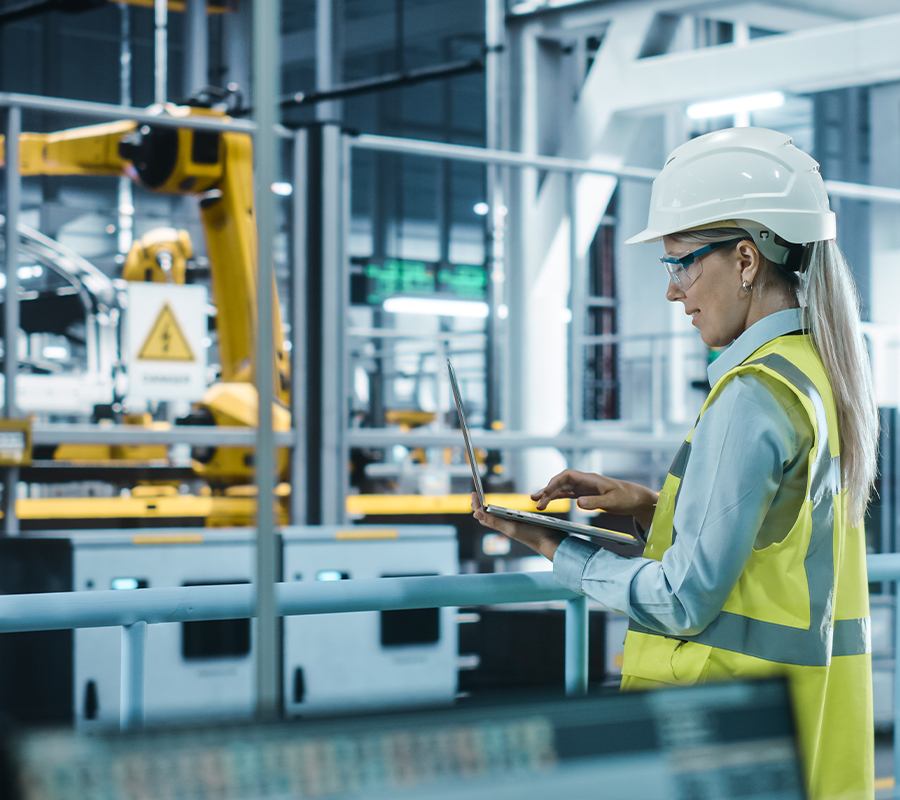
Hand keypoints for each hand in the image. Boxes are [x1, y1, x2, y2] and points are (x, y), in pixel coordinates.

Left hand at [470, 493, 564, 560]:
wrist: (550, 542)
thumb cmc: (532, 535)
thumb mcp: (511, 527)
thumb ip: (495, 521)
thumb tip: (476, 513)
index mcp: (501, 525)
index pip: (483, 515)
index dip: (476, 505)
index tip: (473, 493)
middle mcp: (505, 525)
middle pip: (487, 516)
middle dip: (479, 507)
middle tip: (475, 496)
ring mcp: (513, 525)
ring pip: (496, 518)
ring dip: (489, 510)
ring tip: (484, 504)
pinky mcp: (522, 524)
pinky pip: (507, 518)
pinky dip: (501, 512)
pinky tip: (504, 511)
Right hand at [531, 469, 657, 530]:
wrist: (637, 498)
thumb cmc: (626, 497)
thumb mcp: (612, 502)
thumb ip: (595, 502)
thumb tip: (578, 502)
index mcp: (590, 479)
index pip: (567, 476)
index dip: (554, 483)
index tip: (546, 493)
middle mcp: (585, 481)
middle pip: (561, 482)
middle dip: (547, 490)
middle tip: (535, 501)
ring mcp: (584, 487)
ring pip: (562, 488)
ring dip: (549, 494)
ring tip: (536, 501)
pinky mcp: (586, 494)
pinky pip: (568, 494)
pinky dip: (557, 497)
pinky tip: (548, 501)